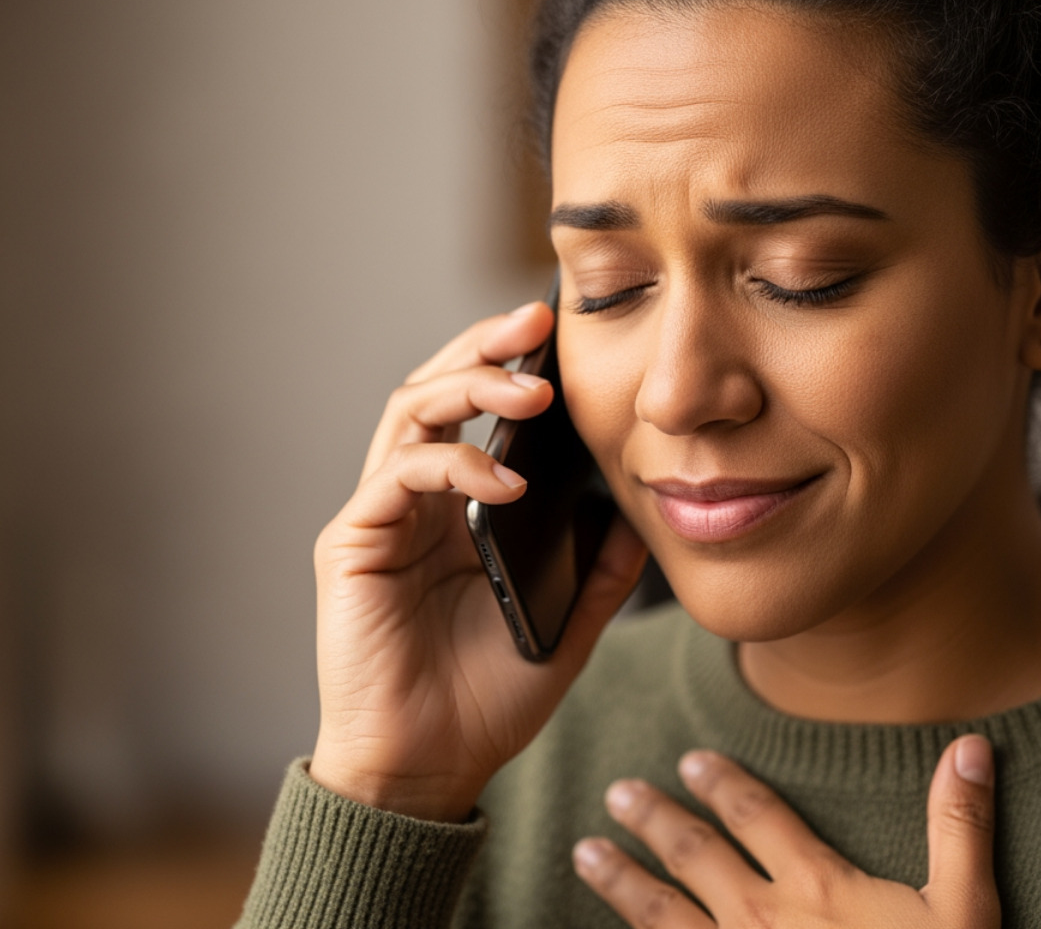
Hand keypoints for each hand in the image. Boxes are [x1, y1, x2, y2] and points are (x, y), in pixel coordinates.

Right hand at [308, 302, 648, 821]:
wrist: (428, 768)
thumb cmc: (485, 701)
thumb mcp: (564, 624)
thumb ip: (598, 571)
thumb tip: (642, 517)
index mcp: (455, 512)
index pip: (474, 414)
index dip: (509, 367)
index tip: (559, 335)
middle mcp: (411, 502)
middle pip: (434, 392)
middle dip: (482, 348)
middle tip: (535, 320)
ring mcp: (378, 518)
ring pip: (409, 415)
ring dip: (468, 387)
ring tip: (531, 388)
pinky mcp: (350, 543)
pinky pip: (398, 477)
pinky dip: (453, 465)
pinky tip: (504, 484)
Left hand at [574, 735, 1000, 927]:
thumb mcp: (965, 910)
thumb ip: (959, 826)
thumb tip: (970, 745)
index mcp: (819, 889)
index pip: (759, 819)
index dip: (723, 785)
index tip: (690, 760)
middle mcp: (764, 924)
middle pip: (696, 858)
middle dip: (655, 820)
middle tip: (618, 791)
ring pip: (662, 918)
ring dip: (622, 881)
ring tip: (586, 852)